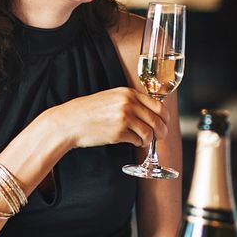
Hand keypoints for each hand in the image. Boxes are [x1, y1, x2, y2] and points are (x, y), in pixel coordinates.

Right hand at [48, 87, 168, 148]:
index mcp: (128, 93)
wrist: (71, 121)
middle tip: (160, 136)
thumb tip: (152, 113)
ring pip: (149, 132)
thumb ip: (131, 101)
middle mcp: (128, 103)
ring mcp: (124, 118)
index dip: (165, 117)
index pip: (158, 105)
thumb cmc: (90, 111)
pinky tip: (132, 141)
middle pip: (157, 120)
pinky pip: (138, 141)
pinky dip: (138, 143)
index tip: (165, 123)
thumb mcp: (112, 97)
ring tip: (143, 141)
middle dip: (162, 131)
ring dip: (149, 139)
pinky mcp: (119, 133)